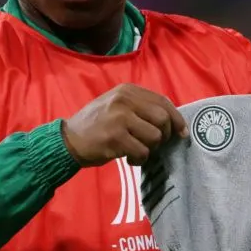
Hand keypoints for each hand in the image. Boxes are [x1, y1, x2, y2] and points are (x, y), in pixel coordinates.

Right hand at [62, 84, 187, 166]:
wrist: (68, 140)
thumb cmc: (96, 125)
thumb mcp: (116, 106)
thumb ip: (140, 108)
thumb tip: (173, 121)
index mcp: (127, 90)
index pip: (162, 101)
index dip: (176, 118)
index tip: (182, 132)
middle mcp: (124, 100)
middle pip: (162, 119)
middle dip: (163, 136)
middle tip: (153, 144)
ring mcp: (119, 118)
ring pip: (154, 137)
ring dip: (150, 149)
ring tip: (137, 151)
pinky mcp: (115, 138)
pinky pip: (142, 152)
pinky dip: (139, 160)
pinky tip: (128, 159)